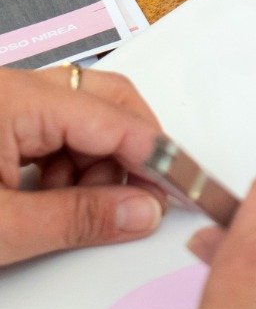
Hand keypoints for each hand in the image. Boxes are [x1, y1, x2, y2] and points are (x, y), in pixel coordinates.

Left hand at [0, 65, 167, 265]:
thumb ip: (76, 219)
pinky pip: (52, 130)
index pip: (112, 119)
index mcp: (12, 100)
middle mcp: (10, 89)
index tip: (183, 190)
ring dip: (96, 163)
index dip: (154, 157)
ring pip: (82, 117)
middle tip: (139, 199)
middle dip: (130, 152)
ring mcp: (2, 103)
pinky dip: (67, 164)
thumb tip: (141, 211)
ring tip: (74, 207)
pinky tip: (52, 197)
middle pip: (105, 101)